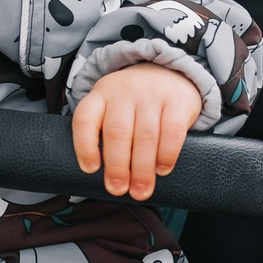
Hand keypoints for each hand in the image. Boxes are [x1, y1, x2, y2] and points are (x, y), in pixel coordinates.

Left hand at [72, 62, 204, 200]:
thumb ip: (104, 132)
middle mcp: (124, 92)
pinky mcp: (177, 101)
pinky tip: (162, 169)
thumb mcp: (111, 107)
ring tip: (141, 190)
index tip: (90, 169)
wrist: (168, 72)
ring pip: (145, 136)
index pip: (85, 119)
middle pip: (117, 132)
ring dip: (142, 169)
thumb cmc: (133, 103)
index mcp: (100, 95)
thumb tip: (103, 177)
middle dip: (117, 166)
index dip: (85, 146)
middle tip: (118, 189)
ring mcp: (151, 94)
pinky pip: (172, 132)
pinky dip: (166, 155)